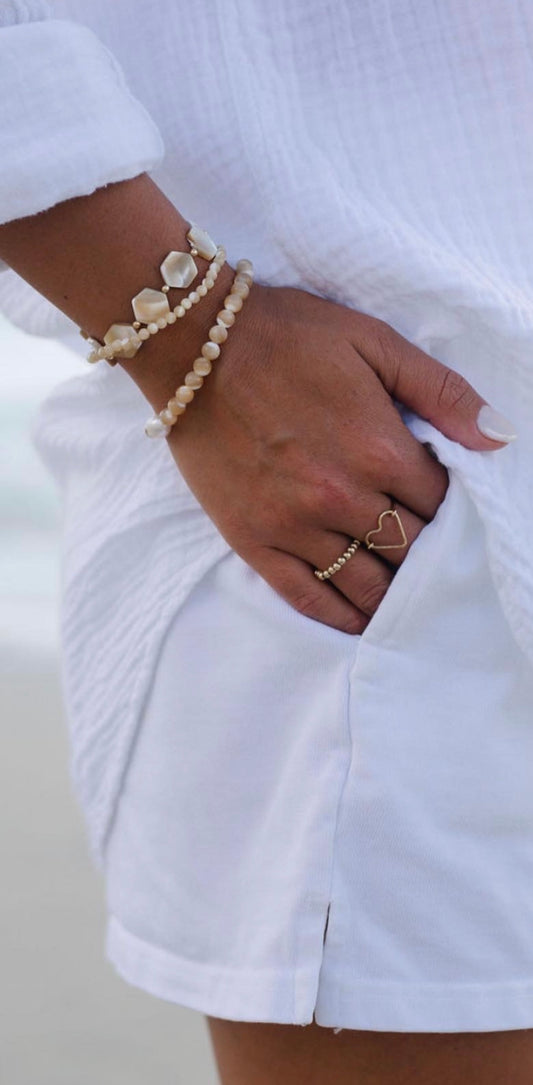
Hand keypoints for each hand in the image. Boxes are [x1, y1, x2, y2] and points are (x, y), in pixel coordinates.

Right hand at [166, 279, 513, 633]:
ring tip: (403, 591)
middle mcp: (342, 497)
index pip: (440, 504)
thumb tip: (500, 436)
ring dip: (392, 592)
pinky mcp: (254, 541)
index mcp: (379, 449)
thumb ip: (442, 390)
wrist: (195, 345)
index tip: (440, 504)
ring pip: (366, 583)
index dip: (449, 507)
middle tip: (424, 546)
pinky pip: (306, 597)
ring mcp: (295, 525)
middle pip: (408, 549)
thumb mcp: (375, 341)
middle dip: (424, 549)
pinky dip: (340, 616)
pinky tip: (361, 621)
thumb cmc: (288, 336)